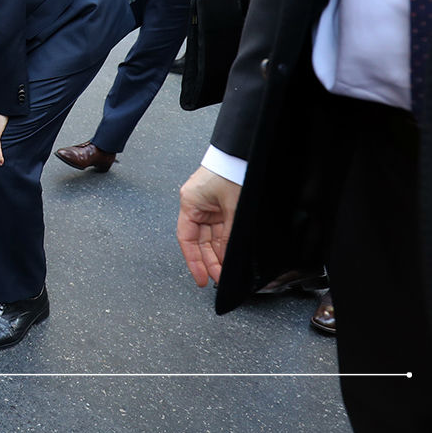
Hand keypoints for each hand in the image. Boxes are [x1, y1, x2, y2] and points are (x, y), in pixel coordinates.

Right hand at [177, 166, 242, 286]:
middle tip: (217, 279)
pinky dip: (225, 243)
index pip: (187, 239)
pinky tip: (229, 256)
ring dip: (217, 255)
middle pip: (199, 241)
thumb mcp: (233, 207)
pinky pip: (221, 230)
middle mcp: (197, 205)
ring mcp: (209, 206)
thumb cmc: (233, 171)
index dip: (193, 261)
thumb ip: (229, 235)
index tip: (200, 278)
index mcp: (190, 202)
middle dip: (208, 261)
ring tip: (225, 272)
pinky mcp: (221, 206)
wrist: (245, 153)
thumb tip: (227, 258)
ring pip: (211, 237)